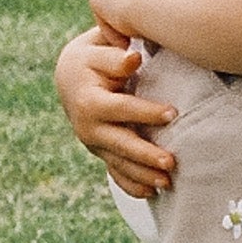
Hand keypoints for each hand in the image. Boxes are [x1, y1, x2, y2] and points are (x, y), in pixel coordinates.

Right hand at [54, 21, 176, 196]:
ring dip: (142, 175)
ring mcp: (94, 143)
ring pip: (119, 163)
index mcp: (89, 101)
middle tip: (171, 163)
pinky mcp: (101, 152)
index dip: (146, 112)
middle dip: (145, 155)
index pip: (121, 109)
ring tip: (167, 183)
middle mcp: (88, 127)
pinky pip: (115, 173)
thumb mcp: (97, 49)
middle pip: (120, 144)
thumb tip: (133, 58)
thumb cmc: (92, 58)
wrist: (69, 76)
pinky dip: (131, 185)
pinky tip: (151, 194)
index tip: (173, 113)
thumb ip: (115, 55)